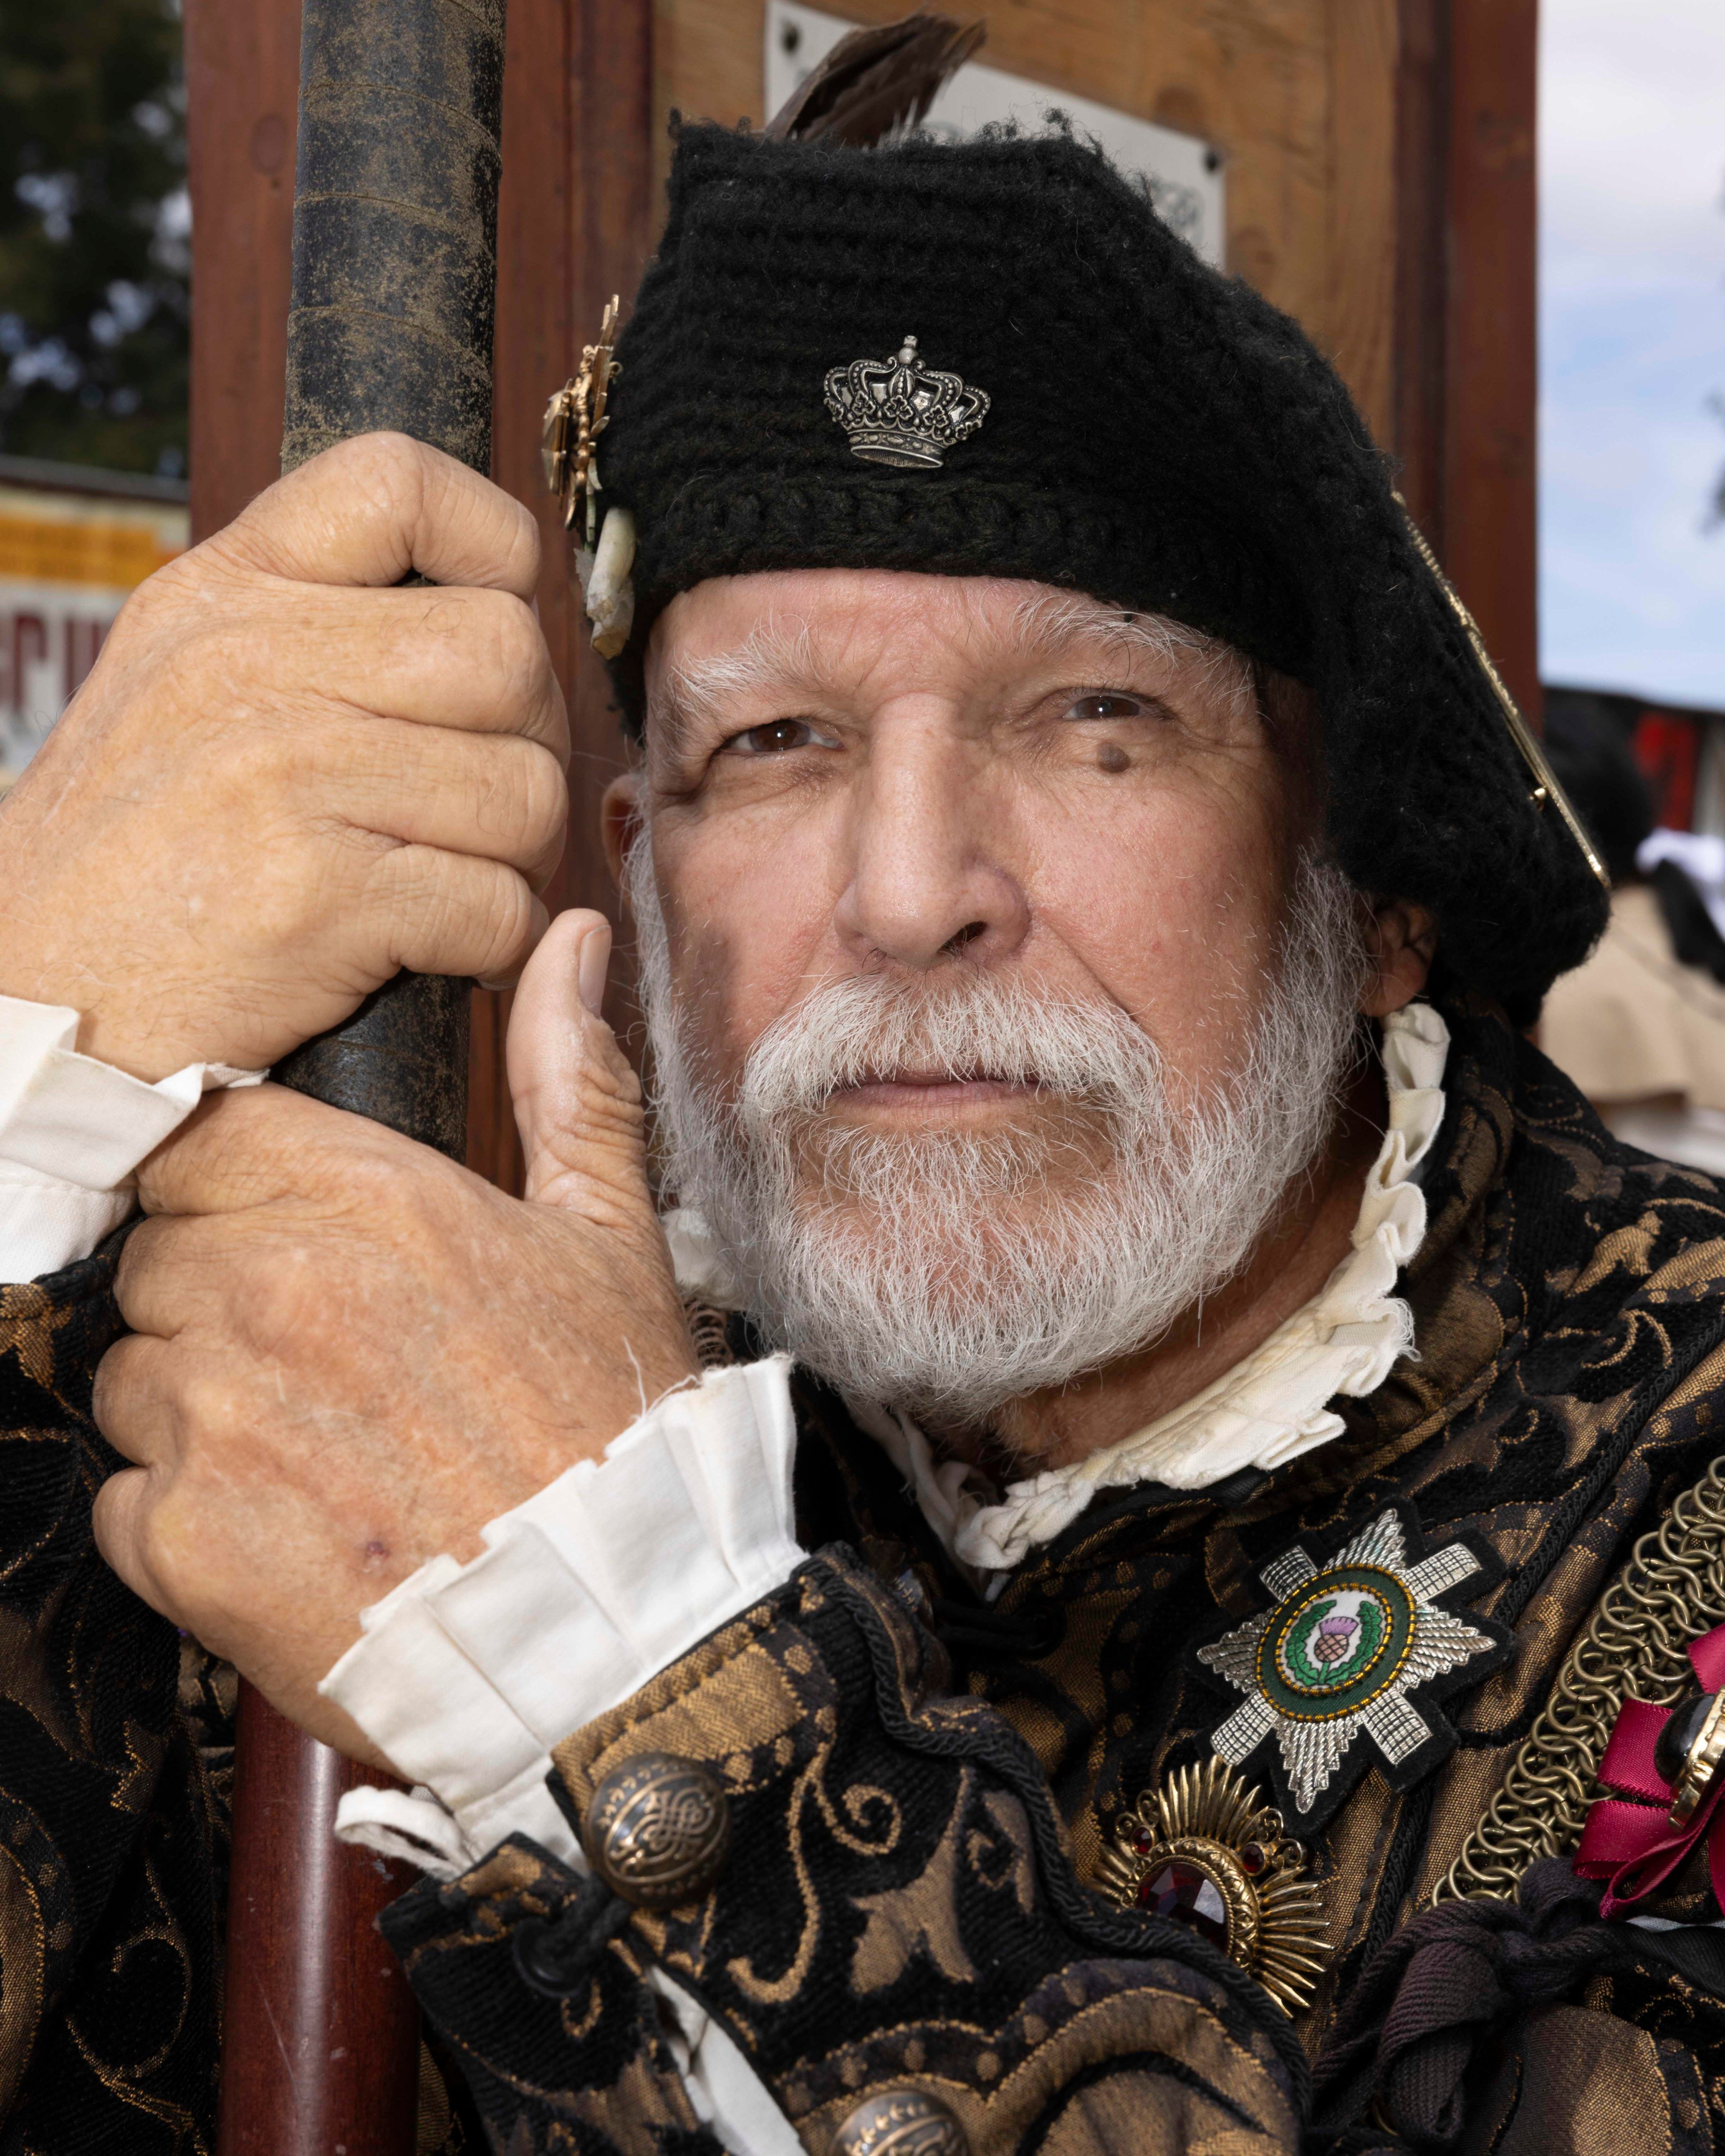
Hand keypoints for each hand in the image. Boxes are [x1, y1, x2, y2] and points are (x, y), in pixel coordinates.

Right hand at [0, 432, 568, 1080]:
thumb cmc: (132, 854)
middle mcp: (253, 663)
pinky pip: (497, 905)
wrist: (27, 997)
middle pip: (507, 653)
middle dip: (530, 742)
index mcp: (224, 593)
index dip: (492, 547)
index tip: (497, 624)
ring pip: (524, 790)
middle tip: (491, 807)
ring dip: (522, 858)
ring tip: (462, 884)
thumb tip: (488, 607)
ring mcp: (287, 776)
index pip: (396, 481)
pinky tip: (447, 954)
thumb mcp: (183, 683)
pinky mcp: (318, 896)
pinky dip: (499, 944)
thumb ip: (313, 628)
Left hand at [90, 913, 697, 1760]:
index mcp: (364, 1199)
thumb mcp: (609, 1236)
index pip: (207, 1142)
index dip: (245, 1190)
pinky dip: (184, 1517)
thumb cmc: (611, 1428)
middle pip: (158, 1256)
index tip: (298, 1242)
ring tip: (314, 1455)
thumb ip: (567, 1078)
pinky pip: (124, 1496)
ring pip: (130, 1373)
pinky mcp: (180, 1535)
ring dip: (196, 1408)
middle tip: (327, 1366)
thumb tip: (574, 940)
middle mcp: (268, 1288)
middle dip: (219, 1300)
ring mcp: (213, 1415)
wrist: (608, 1635)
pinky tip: (289, 1530)